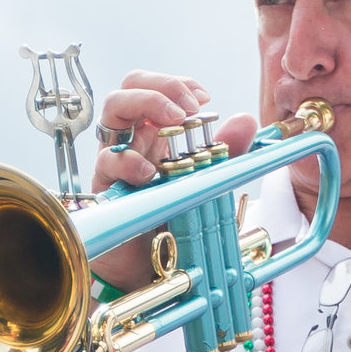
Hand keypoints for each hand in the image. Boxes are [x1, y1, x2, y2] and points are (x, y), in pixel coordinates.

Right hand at [87, 71, 256, 290]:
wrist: (148, 268)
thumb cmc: (170, 219)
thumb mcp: (205, 180)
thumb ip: (225, 151)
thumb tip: (245, 119)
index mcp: (153, 132)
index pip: (154, 87)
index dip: (176, 83)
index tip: (203, 96)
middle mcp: (132, 139)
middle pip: (129, 87)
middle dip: (160, 86)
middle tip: (187, 108)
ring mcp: (115, 160)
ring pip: (112, 111)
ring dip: (145, 105)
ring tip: (175, 123)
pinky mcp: (105, 187)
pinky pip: (106, 162)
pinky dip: (129, 160)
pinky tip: (151, 172)